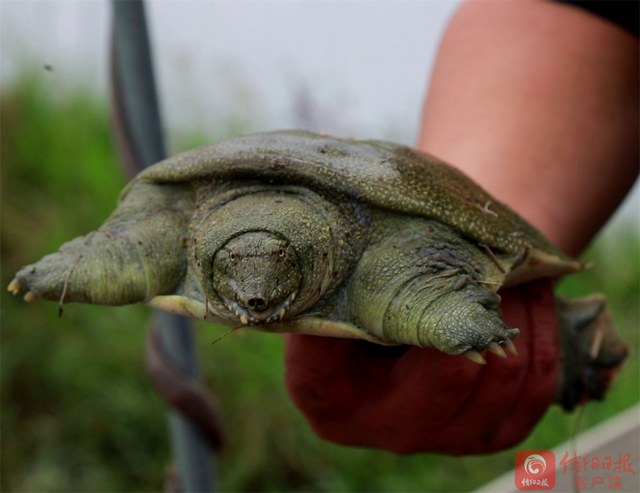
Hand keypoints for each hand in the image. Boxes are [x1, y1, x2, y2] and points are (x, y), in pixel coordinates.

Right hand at [284, 279, 559, 454]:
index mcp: (330, 399)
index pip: (324, 364)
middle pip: (447, 374)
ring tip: (509, 270)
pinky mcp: (492, 434)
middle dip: (474, 309)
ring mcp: (444, 438)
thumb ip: (342, 286)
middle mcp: (386, 428)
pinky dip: (541, 333)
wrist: (417, 321)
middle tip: (479, 264)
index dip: (347, 318)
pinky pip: (536, 387)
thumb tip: (346, 256)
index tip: (369, 268)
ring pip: (501, 376)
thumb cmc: (373, 298)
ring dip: (513, 313)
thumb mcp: (345, 291)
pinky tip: (531, 294)